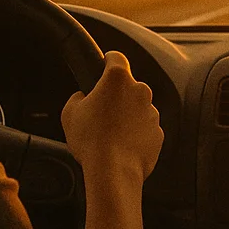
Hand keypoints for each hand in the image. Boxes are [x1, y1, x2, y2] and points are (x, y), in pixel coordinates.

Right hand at [60, 51, 163, 180]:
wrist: (114, 171)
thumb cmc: (91, 140)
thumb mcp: (70, 113)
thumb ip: (78, 97)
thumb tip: (83, 97)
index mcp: (118, 79)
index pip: (115, 57)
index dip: (107, 60)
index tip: (103, 65)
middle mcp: (140, 91)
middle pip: (128, 86)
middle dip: (116, 96)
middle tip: (100, 112)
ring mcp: (152, 112)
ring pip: (138, 108)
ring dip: (127, 116)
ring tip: (109, 134)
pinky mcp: (158, 132)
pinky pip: (145, 128)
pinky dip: (136, 133)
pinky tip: (121, 145)